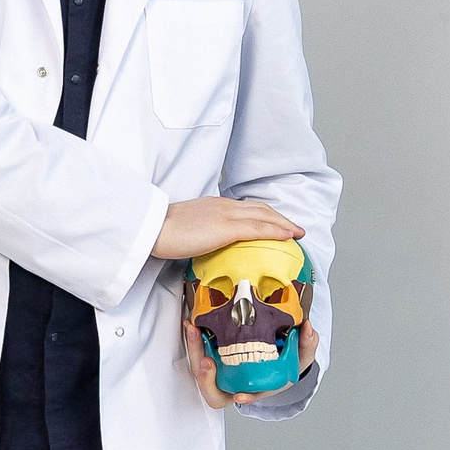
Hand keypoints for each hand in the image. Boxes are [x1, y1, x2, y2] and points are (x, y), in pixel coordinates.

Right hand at [153, 196, 302, 263]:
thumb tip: (207, 244)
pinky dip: (276, 231)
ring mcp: (226, 215)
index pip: (247, 208)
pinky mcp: (226, 228)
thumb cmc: (163, 232)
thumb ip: (201, 232)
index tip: (276, 223)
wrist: (152, 228)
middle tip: (295, 228)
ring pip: (264, 216)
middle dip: (281, 218)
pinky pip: (258, 228)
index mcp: (214, 205)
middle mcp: (224, 206)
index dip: (266, 215)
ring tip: (297, 233)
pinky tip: (287, 236)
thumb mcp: (187, 228)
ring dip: (284, 224)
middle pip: (261, 209)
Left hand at [182, 303, 317, 408]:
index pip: (249, 397)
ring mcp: (220, 368)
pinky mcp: (211, 352)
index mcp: (254, 388)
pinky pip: (199, 349)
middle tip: (205, 361)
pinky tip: (193, 322)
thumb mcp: (300, 356)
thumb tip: (308, 328)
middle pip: (213, 386)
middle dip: (205, 375)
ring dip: (195, 348)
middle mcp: (233, 382)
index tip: (240, 396)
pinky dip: (195, 337)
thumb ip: (307, 345)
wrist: (270, 348)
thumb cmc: (284, 360)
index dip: (244, 398)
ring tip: (194, 329)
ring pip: (201, 366)